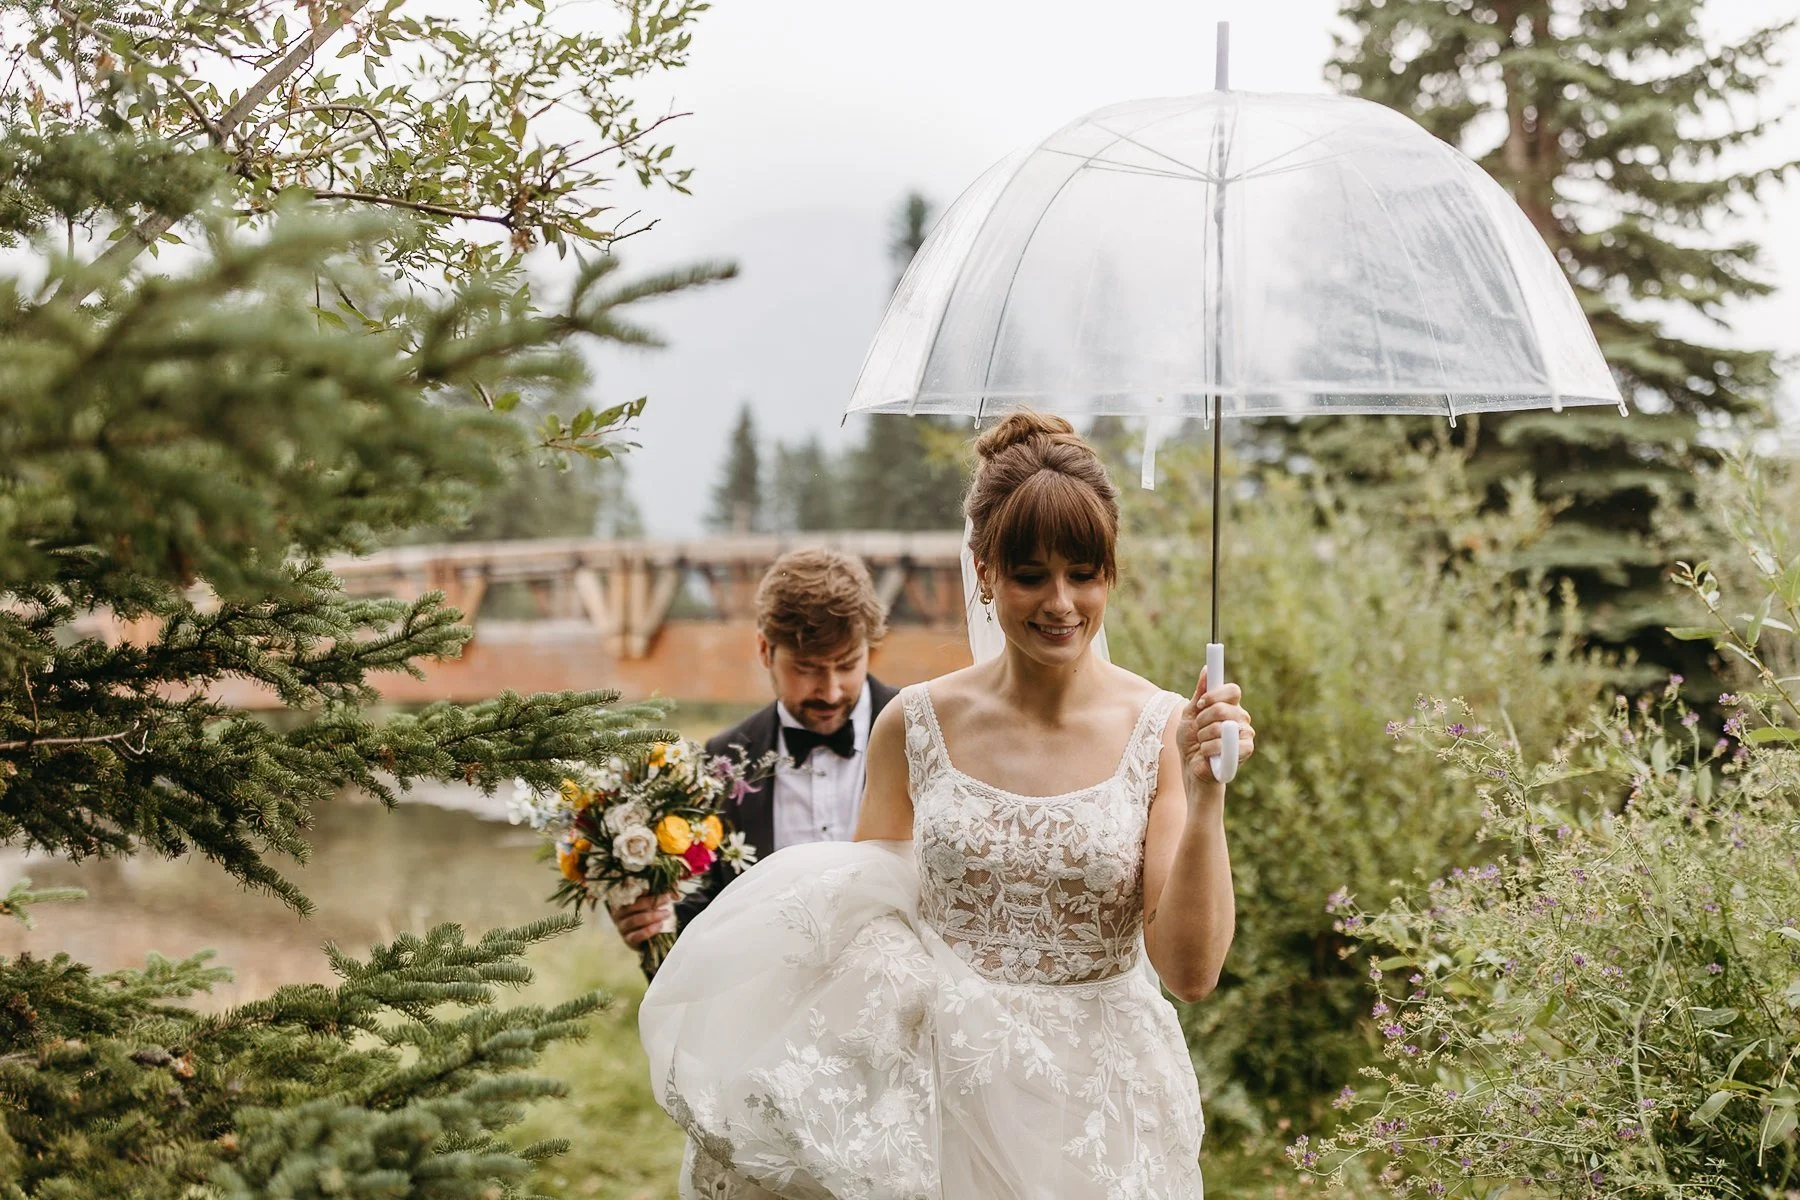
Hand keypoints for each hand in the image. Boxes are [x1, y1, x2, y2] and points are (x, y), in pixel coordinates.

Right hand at [609, 891, 675, 947]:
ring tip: (666, 913)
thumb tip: (669, 885)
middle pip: (635, 906)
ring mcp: (622, 928)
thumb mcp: (650, 905)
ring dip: (653, 916)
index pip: (633, 895)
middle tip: (667, 899)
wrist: (646, 940)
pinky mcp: (628, 940)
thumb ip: (654, 896)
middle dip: (652, 902)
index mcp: (622, 903)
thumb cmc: (647, 917)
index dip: (645, 891)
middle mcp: (619, 915)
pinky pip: (638, 935)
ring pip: (636, 920)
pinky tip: (660, 925)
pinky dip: (650, 930)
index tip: (657, 888)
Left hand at [1177, 668, 1254, 792]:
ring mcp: (1245, 733)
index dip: (1216, 694)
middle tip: (1199, 729)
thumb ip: (1199, 693)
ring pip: (1221, 727)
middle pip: (1223, 708)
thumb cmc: (1191, 740)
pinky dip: (1208, 749)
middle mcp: (1241, 718)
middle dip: (1203, 720)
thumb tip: (1206, 669)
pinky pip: (1223, 743)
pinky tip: (1209, 754)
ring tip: (1203, 744)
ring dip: (1203, 737)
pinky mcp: (1246, 750)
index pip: (1233, 690)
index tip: (1201, 703)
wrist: (1191, 766)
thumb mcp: (1190, 714)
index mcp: (1231, 706)